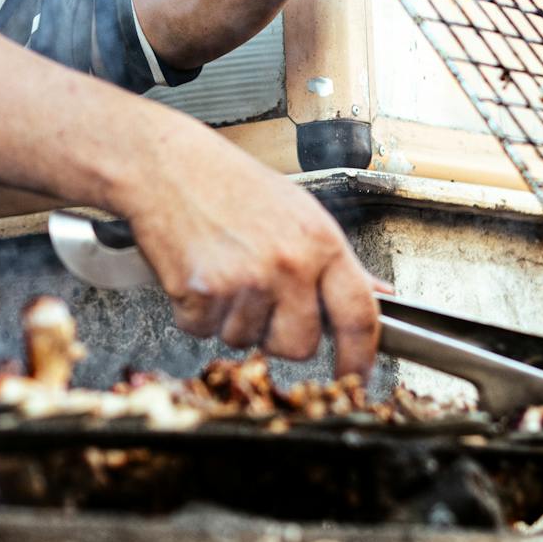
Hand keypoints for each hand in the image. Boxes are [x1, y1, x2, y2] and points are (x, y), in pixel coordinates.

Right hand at [118, 129, 388, 376]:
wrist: (164, 164)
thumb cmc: (228, 182)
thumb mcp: (296, 210)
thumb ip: (335, 259)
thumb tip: (378, 293)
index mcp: (320, 241)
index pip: (358, 315)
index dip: (360, 356)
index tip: (356, 377)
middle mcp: (289, 263)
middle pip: (299, 346)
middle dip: (278, 336)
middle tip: (258, 300)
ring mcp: (245, 280)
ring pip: (245, 341)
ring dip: (230, 319)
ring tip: (221, 269)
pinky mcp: (202, 292)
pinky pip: (203, 331)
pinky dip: (194, 312)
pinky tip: (197, 271)